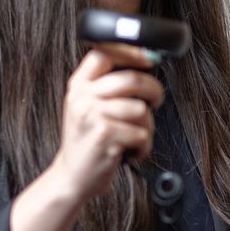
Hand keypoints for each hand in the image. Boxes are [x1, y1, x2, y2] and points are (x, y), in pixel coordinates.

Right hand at [52, 44, 164, 204]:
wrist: (72, 177)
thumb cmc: (87, 142)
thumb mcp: (87, 107)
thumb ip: (107, 87)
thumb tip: (145, 65)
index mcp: (78, 86)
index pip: (104, 53)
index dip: (130, 52)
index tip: (149, 58)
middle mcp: (82, 97)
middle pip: (131, 79)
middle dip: (153, 90)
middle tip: (157, 100)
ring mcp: (92, 116)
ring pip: (140, 110)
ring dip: (146, 127)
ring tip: (133, 137)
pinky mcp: (104, 136)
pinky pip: (141, 133)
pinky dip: (143, 146)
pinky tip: (129, 151)